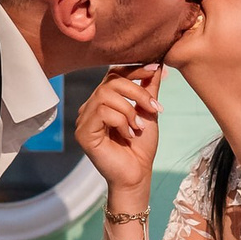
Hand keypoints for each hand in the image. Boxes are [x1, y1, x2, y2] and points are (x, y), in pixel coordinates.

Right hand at [74, 64, 163, 205]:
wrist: (137, 174)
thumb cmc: (141, 147)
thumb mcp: (148, 112)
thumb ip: (149, 89)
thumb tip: (157, 65)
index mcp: (104, 101)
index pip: (114, 74)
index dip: (133, 69)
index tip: (154, 68)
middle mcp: (91, 107)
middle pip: (111, 81)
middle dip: (137, 91)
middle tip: (154, 109)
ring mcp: (84, 120)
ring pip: (106, 95)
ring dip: (129, 110)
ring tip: (139, 126)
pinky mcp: (83, 133)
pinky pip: (102, 112)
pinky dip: (121, 121)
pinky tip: (128, 135)